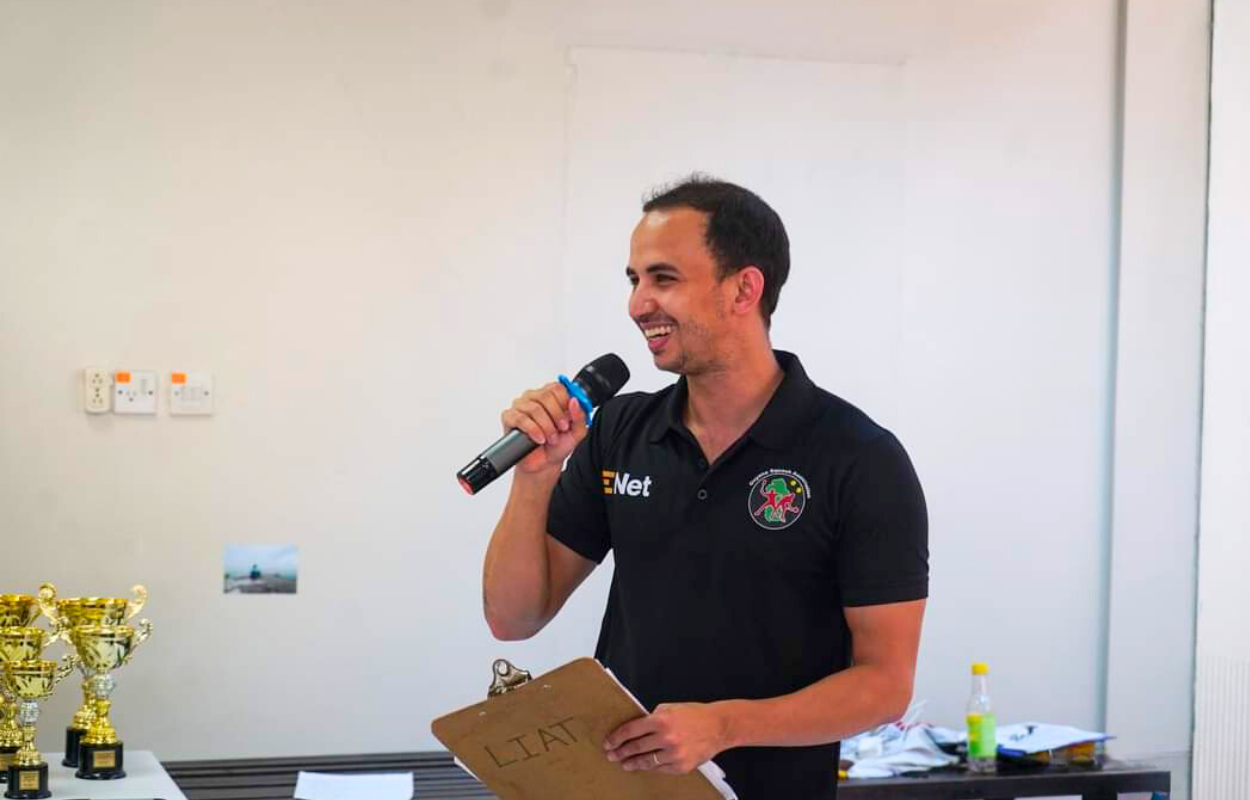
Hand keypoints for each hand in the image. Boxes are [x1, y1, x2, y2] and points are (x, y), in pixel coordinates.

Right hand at [501, 382, 587, 473]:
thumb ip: (580, 416)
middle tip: (561, 429)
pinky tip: (539, 438)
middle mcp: (534, 398)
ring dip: (546, 426)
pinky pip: (520, 418)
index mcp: (550, 396)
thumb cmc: (558, 445)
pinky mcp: (509, 417)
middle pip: (545, 395)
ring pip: (534, 408)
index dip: (564, 402)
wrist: (544, 463)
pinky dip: (532, 430)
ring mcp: (520, 406)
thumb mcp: (576, 432)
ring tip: (550, 438)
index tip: (568, 418)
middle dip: (556, 415)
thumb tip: (575, 401)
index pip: (556, 387)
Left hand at [603, 702, 730, 773]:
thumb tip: (636, 727)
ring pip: (647, 762)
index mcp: (661, 720)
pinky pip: (661, 769)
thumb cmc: (694, 714)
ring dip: (633, 763)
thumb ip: (653, 717)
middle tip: (612, 755)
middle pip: (636, 748)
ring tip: (625, 764)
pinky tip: (645, 766)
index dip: (617, 738)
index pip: (631, 730)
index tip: (609, 742)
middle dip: (621, 752)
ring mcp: (674, 754)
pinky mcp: (681, 766)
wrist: (718, 726)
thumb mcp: (670, 708)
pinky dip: (652, 767)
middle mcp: (666, 738)